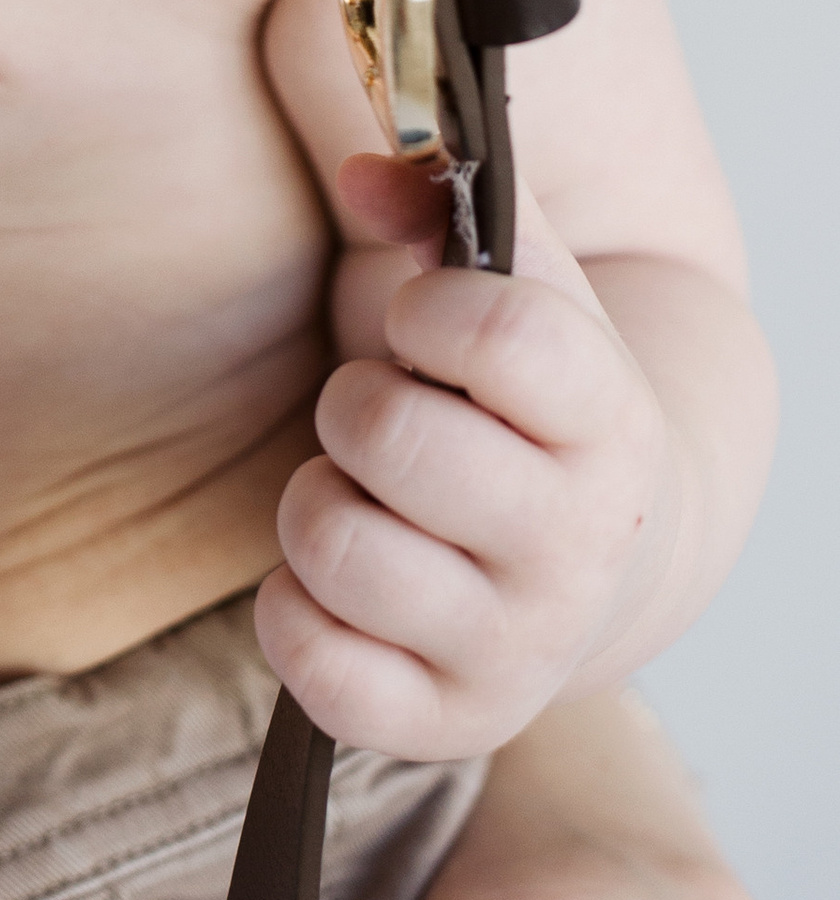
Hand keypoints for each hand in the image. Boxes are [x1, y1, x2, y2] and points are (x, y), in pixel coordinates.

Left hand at [259, 158, 675, 756]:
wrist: (605, 559)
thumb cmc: (525, 399)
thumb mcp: (511, 286)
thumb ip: (435, 200)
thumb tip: (361, 175)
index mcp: (606, 419)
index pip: (508, 336)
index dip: (429, 309)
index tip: (419, 319)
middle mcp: (577, 546)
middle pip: (392, 436)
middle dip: (353, 403)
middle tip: (384, 415)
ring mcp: (517, 645)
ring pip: (335, 545)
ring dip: (317, 502)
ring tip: (369, 497)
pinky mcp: (448, 723)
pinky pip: (313, 665)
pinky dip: (293, 609)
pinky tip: (341, 582)